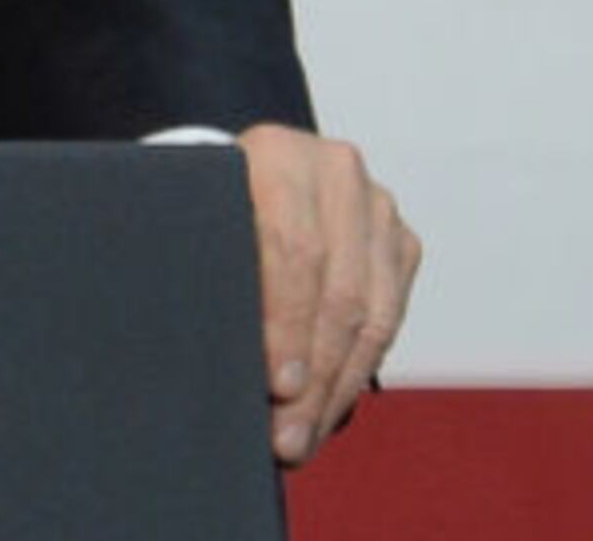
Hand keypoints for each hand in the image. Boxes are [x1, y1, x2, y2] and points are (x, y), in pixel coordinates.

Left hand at [237, 122, 416, 466]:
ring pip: (372, 313)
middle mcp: (336, 172)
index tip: (275, 386)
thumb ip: (204, 267)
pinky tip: (328, 409)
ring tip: (304, 438)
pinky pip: (390, 318)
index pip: (292, 250)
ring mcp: (376, 205)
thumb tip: (206, 355)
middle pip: (337, 290)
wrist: (244, 178)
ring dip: (338, 388)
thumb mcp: (193, 224)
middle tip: (286, 437)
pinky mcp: (399, 241)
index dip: (286, 324)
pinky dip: (358, 371)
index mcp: (277, 154)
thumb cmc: (204, 210)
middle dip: (314, 376)